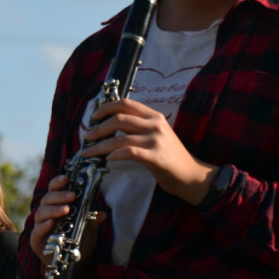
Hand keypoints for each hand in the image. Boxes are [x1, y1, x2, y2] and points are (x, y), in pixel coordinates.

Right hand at [28, 175, 105, 264]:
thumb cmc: (78, 241)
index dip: (58, 182)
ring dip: (54, 209)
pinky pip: (37, 229)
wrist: (72, 263)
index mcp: (57, 206)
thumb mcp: (88, 230)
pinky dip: (44, 225)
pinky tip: (52, 223)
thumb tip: (102, 215)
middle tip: (72, 196)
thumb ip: (92, 221)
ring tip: (65, 210)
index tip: (66, 178)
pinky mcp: (36, 239)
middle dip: (59, 196)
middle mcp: (47, 213)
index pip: (54, 190)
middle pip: (47, 199)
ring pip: (41, 212)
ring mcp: (41, 225)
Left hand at [82, 98, 215, 204]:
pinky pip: (130, 152)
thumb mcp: (156, 134)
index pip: (126, 104)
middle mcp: (155, 124)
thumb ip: (138, 127)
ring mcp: (156, 140)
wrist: (190, 175)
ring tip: (88, 152)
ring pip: (119, 138)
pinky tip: (108, 159)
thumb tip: (110, 125)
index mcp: (154, 116)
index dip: (106, 107)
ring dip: (100, 145)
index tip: (94, 117)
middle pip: (119, 119)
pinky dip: (115, 154)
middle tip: (87, 137)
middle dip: (98, 128)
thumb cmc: (169, 156)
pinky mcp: (156, 157)